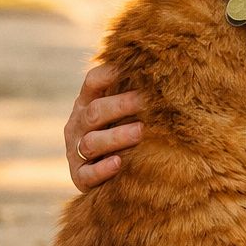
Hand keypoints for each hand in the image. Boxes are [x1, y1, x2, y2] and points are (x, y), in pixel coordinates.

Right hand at [65, 63, 142, 191]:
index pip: (93, 82)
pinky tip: (118, 163)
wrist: (100, 174)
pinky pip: (88, 174)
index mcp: (87, 103)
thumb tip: (169, 74)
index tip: (134, 68)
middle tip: (147, 102)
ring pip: (92, 142)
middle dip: (121, 105)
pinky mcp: (79, 177)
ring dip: (116, 136)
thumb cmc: (119, 133)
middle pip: (94, 111)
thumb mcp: (119, 112)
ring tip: (140, 132)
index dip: (110, 73)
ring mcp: (76, 151)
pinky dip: (102, 169)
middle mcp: (77, 125)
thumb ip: (133, 95)